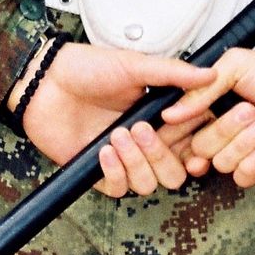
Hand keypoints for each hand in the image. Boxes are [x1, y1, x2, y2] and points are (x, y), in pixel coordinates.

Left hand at [9, 40, 214, 195]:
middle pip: (175, 172)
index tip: (192, 141)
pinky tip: (103, 150)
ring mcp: (124, 160)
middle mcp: (145, 142)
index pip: (192, 143)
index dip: (197, 147)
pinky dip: (115, 172)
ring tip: (117, 134)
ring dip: (136, 162)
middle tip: (142, 130)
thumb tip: (210, 73)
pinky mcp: (100, 173)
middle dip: (161, 156)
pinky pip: (120, 189)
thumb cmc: (86, 69)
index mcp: (160, 118)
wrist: (44, 82)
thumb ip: (173, 74)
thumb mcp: (134, 65)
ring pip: (149, 184)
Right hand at [161, 47, 254, 188]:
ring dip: (244, 142)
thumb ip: (199, 91)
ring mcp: (238, 151)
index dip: (177, 135)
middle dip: (224, 130)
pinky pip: (240, 177)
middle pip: (199, 148)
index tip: (178, 130)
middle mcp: (221, 130)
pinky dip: (253, 161)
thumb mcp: (234, 67)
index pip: (181, 130)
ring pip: (220, 162)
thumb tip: (170, 114)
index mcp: (210, 106)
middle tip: (248, 111)